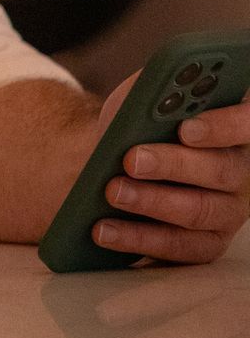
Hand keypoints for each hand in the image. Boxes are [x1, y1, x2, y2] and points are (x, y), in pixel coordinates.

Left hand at [95, 71, 249, 263]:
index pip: (247, 124)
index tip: (186, 127)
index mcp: (233, 129)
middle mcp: (241, 172)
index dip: (223, 126)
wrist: (113, 160)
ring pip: (198, 211)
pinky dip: (138, 238)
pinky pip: (179, 248)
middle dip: (172, 165)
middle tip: (131, 159)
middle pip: (220, 171)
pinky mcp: (205, 244)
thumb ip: (156, 89)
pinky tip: (103, 229)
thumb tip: (159, 91)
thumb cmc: (136, 124)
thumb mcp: (143, 99)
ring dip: (151, 202)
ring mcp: (228, 212)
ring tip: (111, 192)